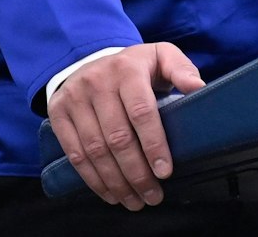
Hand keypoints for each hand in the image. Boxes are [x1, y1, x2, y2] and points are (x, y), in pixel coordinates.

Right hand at [47, 42, 203, 208]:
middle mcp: (97, 81)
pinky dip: (93, 179)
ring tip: (135, 201)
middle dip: (137, 173)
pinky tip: (111, 193)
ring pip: (95, 150)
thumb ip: (181, 69)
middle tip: (153, 196)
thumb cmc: (135, 66)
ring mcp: (75, 97)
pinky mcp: (58, 112)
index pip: (141, 111)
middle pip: (118, 137)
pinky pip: (75, 153)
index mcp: (127, 68)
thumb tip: (198, 88)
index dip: (153, 144)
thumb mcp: (161, 57)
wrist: (90, 58)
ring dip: (117, 182)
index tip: (165, 172)